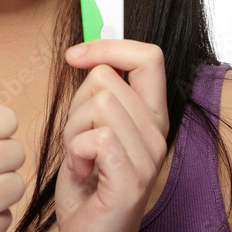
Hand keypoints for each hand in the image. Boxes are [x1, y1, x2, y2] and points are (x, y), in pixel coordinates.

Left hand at [54, 40, 168, 231]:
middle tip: (79, 141)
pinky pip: (96, 137)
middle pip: (107, 79)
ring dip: (73, 132)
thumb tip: (88, 54)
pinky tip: (82, 172)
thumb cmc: (86, 184)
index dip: (109, 46)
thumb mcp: (89, 127)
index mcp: (151, 117)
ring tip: (81, 159)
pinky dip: (76, 152)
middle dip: (76, 106)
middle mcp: (158, 134)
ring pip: (98, 104)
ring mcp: (149, 158)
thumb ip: (97, 93)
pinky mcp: (132, 180)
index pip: (149, 57)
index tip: (76, 55)